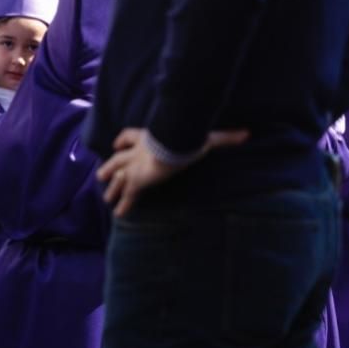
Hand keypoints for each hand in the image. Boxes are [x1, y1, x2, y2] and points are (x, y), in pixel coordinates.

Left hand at [98, 128, 248, 216]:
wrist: (171, 148)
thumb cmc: (185, 140)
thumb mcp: (206, 137)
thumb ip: (225, 137)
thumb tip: (247, 133)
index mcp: (147, 139)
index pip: (129, 137)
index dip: (123, 141)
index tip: (117, 144)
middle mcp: (135, 152)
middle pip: (117, 159)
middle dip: (110, 167)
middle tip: (102, 176)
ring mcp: (133, 168)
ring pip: (115, 177)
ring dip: (110, 186)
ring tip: (106, 197)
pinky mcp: (136, 182)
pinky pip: (126, 196)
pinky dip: (123, 205)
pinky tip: (120, 214)